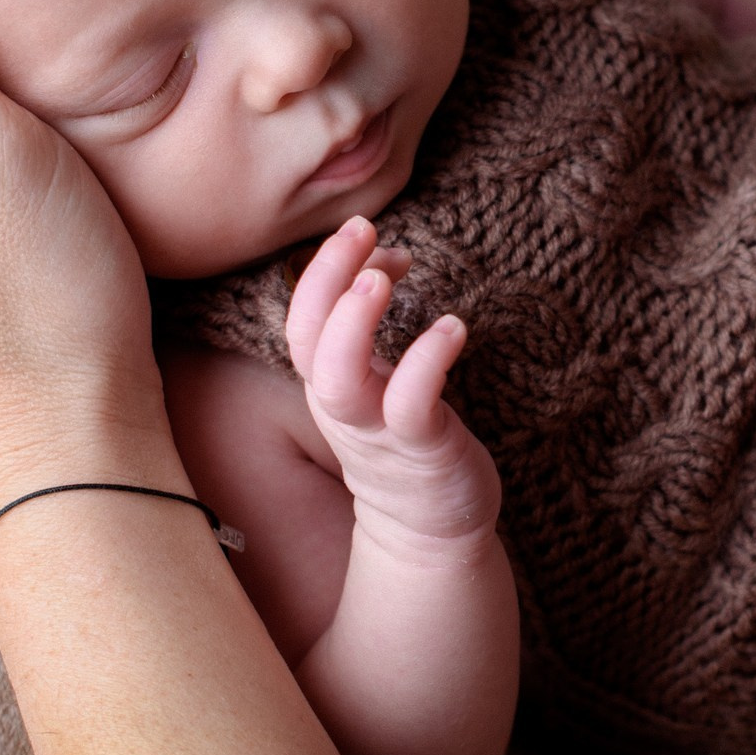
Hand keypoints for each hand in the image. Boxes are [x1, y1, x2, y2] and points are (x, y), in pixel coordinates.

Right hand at [286, 217, 501, 562]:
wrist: (427, 527)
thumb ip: (379, 314)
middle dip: (326, 280)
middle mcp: (343, 406)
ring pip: (341, 381)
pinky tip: (453, 327)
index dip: (322, 269)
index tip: (359, 226)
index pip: (302, 319)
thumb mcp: (382, 371)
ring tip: (382, 276)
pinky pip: (411, 407)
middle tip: (360, 230)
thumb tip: (387, 253)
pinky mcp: (421, 451)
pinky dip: (426, 362)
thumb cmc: (406, 436)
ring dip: (354, 323)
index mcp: (329, 382)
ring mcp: (379, 431)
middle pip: (308, 342)